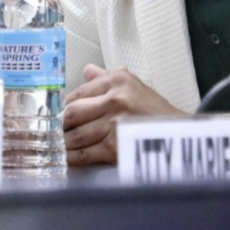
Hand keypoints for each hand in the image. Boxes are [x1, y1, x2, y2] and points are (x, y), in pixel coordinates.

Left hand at [63, 64, 185, 165]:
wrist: (178, 135)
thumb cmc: (155, 112)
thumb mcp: (134, 86)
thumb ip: (107, 77)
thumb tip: (87, 70)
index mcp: (117, 81)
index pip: (78, 93)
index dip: (62, 106)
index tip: (54, 115)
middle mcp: (114, 100)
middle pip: (72, 113)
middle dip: (58, 125)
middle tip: (50, 131)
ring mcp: (113, 124)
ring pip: (75, 135)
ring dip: (62, 143)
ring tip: (55, 146)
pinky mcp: (114, 147)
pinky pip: (84, 154)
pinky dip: (71, 158)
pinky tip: (65, 159)